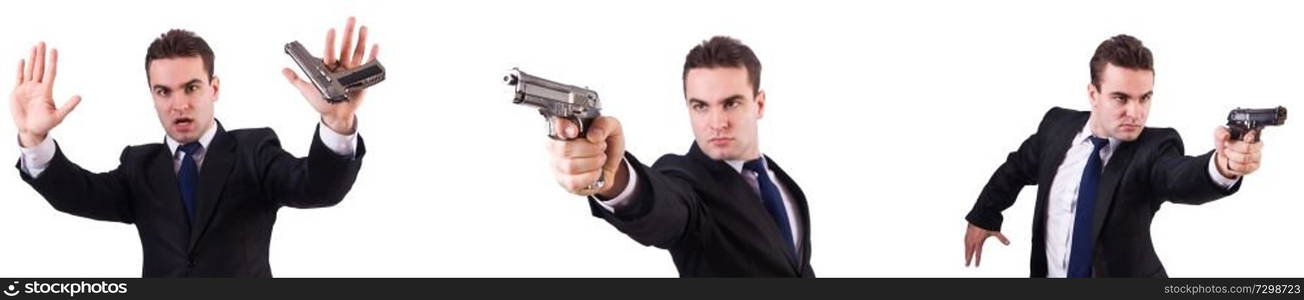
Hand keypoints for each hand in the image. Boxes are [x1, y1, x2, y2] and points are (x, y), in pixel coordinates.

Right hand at [11, 42, 80, 147]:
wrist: (30, 130)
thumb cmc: (45, 124)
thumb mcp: (58, 116)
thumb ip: (68, 106)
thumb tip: (80, 96)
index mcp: (46, 92)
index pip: (50, 73)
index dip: (52, 61)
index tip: (54, 50)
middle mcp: (37, 87)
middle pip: (39, 68)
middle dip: (41, 55)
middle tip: (42, 42)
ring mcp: (27, 89)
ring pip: (30, 70)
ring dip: (32, 58)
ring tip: (34, 47)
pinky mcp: (17, 92)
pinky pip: (19, 78)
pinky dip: (20, 69)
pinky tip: (23, 60)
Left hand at [281, 16, 377, 134]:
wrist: (335, 116)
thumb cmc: (322, 103)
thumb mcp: (307, 90)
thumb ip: (296, 79)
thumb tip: (283, 69)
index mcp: (329, 68)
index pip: (330, 52)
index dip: (330, 42)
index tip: (331, 30)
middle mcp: (341, 67)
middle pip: (345, 48)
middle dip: (348, 34)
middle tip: (350, 19)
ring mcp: (352, 72)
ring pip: (357, 53)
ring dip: (361, 40)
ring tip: (363, 28)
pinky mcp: (363, 79)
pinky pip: (368, 65)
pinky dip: (373, 56)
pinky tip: (375, 45)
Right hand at [548, 116, 626, 197]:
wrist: (610, 164)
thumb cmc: (605, 143)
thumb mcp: (612, 127)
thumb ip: (604, 124)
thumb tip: (594, 136)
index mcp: (564, 127)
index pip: (555, 125)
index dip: (563, 128)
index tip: (575, 131)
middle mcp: (555, 146)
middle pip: (565, 149)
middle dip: (590, 148)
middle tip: (601, 146)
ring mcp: (558, 166)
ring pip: (570, 167)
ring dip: (594, 162)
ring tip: (600, 158)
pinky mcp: (565, 183)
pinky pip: (574, 182)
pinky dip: (591, 176)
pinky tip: (596, 171)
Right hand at [964, 222, 1009, 266]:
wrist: (980, 214)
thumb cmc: (988, 223)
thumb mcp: (995, 232)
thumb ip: (1001, 238)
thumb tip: (1008, 243)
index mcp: (979, 241)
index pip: (978, 253)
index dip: (977, 260)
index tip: (976, 265)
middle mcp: (973, 239)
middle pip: (969, 251)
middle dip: (968, 258)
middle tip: (967, 265)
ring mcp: (969, 235)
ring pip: (966, 246)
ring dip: (966, 252)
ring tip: (966, 257)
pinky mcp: (967, 231)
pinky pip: (965, 240)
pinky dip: (965, 245)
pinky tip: (966, 246)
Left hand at [1213, 126, 1263, 177]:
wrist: (1223, 157)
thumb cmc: (1225, 144)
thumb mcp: (1219, 134)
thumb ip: (1221, 132)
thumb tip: (1225, 135)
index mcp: (1251, 134)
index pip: (1255, 135)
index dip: (1248, 137)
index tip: (1241, 138)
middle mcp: (1257, 145)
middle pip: (1248, 148)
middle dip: (1233, 147)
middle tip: (1227, 145)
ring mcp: (1257, 157)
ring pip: (1244, 158)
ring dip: (1232, 156)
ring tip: (1228, 153)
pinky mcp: (1254, 166)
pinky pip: (1243, 167)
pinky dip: (1233, 164)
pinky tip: (1231, 161)